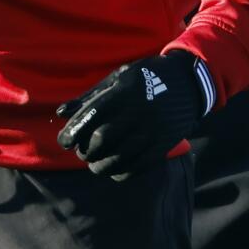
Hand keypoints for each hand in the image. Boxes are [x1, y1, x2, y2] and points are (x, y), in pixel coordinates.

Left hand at [56, 51, 203, 180]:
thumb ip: (90, 96)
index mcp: (124, 92)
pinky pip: (140, 166)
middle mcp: (139, 112)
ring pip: (121, 156)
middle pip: (103, 138)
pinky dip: (122, 172)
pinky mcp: (165, 144)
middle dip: (85, 149)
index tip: (63, 141)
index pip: (92, 115)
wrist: (189, 82)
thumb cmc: (146, 76)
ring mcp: (154, 130)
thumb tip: (60, 113)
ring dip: (101, 165)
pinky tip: (113, 170)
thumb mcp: (118, 77)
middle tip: (80, 151)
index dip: (74, 131)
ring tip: (93, 163)